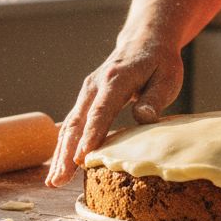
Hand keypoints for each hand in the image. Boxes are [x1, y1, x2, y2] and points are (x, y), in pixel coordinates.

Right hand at [45, 34, 183, 187]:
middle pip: (77, 122)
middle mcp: (95, 85)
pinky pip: (72, 124)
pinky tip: (59, 166)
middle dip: (66, 153)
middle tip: (58, 179)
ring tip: (53, 181)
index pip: (101, 111)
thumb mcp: (167, 77)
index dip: (91, 135)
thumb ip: (155, 98)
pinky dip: (64, 145)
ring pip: (70, 125)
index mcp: (116, 79)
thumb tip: (143, 117)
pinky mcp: (86, 99)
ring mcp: (87, 92)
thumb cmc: (160, 62)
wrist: (144, 39)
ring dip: (60, 153)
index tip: (82, 158)